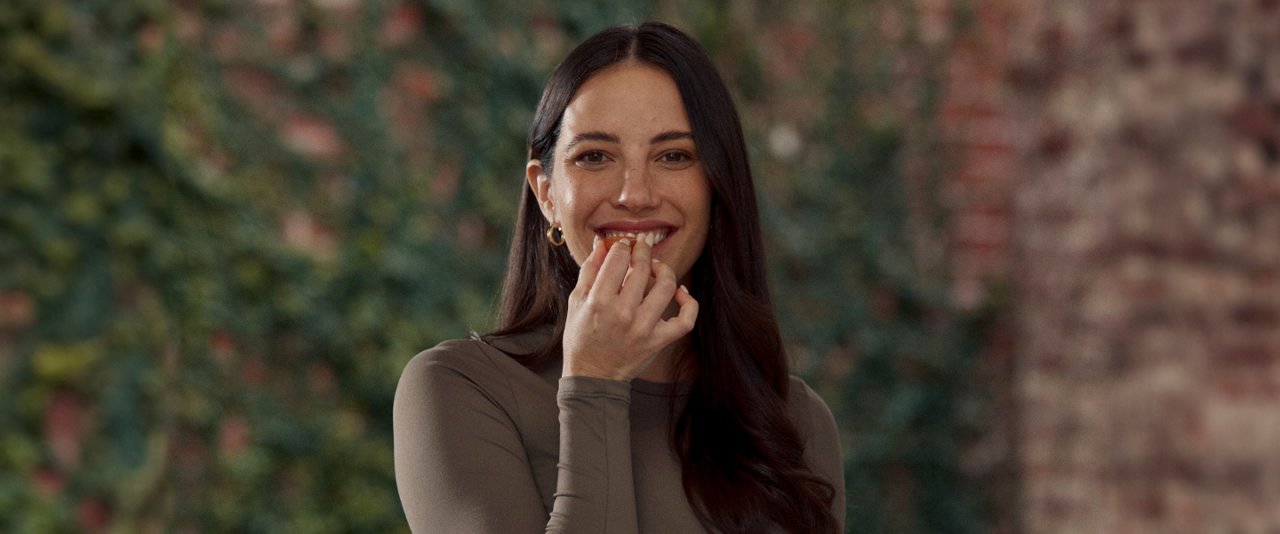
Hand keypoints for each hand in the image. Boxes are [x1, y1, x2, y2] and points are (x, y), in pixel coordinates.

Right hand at [562, 235, 698, 380]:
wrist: (593, 376)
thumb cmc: (582, 337)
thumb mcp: (576, 301)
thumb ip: (589, 270)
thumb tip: (602, 243)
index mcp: (598, 302)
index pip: (618, 259)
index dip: (622, 246)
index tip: (623, 245)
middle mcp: (623, 313)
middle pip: (643, 269)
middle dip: (643, 251)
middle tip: (641, 248)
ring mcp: (644, 328)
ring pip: (667, 287)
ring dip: (664, 270)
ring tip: (657, 267)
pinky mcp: (659, 341)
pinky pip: (685, 320)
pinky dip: (688, 303)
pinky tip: (680, 293)